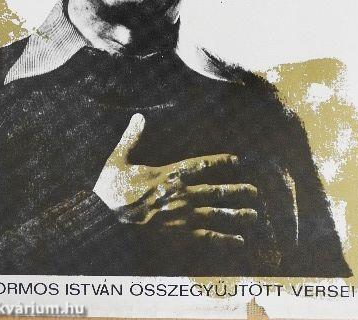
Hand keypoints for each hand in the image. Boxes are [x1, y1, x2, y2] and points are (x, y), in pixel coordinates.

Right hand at [93, 113, 257, 245]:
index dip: (220, 161)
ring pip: (215, 214)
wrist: (101, 220)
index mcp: (168, 174)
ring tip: (253, 215)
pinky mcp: (176, 236)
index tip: (237, 159)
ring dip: (236, 214)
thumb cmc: (109, 191)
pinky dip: (224, 240)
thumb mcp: (117, 159)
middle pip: (215, 191)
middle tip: (256, 192)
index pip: (200, 165)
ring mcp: (180, 216)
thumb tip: (138, 116)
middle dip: (237, 190)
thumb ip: (132, 138)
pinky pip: (205, 238)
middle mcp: (179, 195)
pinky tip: (239, 242)